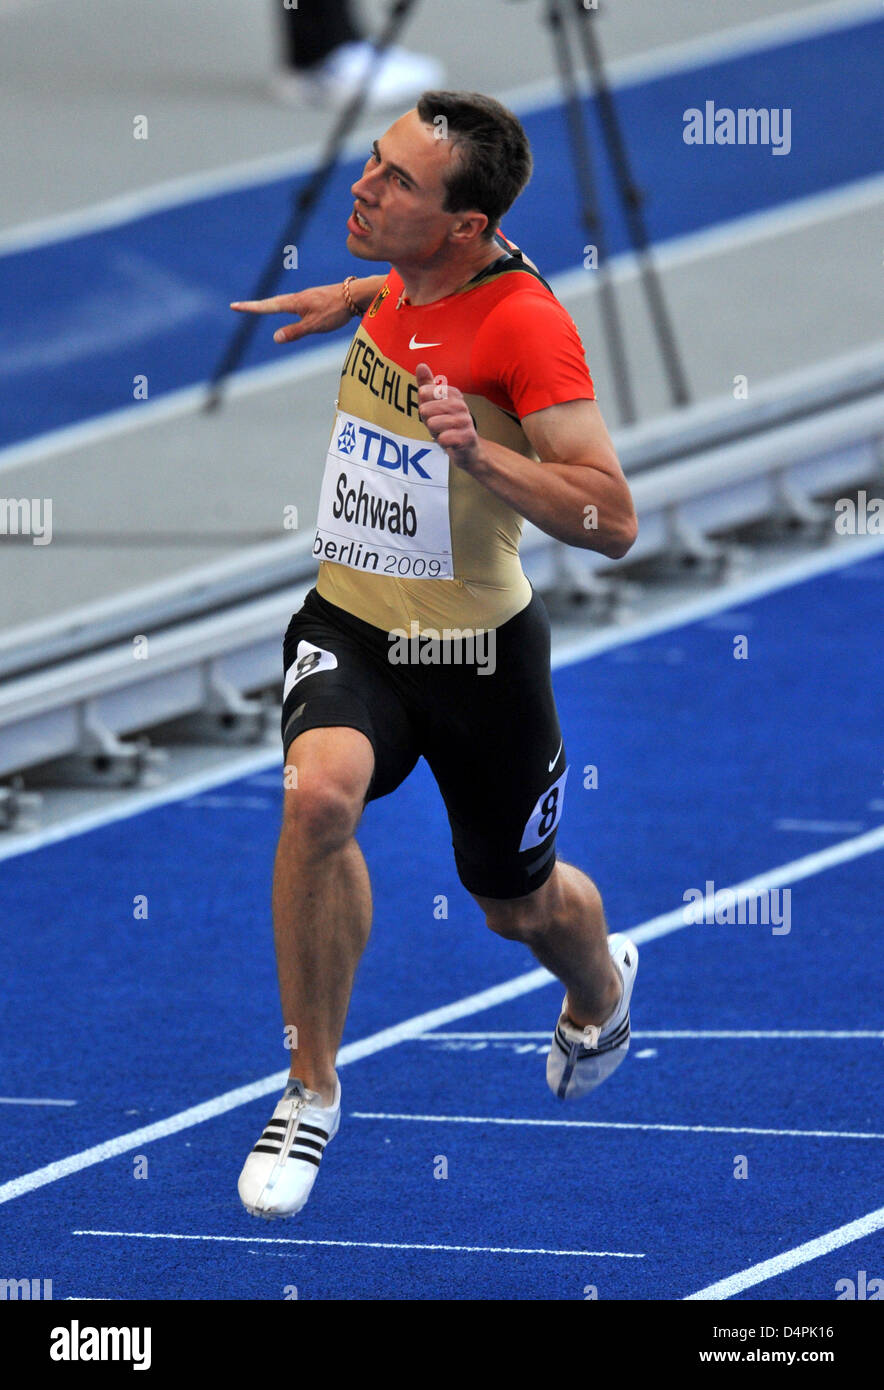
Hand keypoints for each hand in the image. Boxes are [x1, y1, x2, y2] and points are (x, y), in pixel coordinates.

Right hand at [229, 284, 352, 342]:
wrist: (355, 295)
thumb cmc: (335, 310)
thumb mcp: (314, 325)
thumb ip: (294, 331)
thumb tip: (275, 337)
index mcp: (294, 303)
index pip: (267, 306)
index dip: (250, 308)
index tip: (234, 306)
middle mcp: (298, 297)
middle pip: (273, 302)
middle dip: (257, 306)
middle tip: (241, 307)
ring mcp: (307, 297)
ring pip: (285, 302)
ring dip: (271, 305)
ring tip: (261, 308)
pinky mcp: (316, 298)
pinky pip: (296, 303)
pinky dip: (286, 306)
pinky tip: (292, 309)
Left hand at [415, 362, 481, 472]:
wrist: (468, 450)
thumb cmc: (447, 425)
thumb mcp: (434, 404)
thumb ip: (427, 385)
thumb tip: (421, 365)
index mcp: (453, 393)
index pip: (424, 393)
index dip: (423, 406)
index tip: (433, 413)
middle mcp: (461, 404)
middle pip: (425, 409)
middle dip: (427, 421)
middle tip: (437, 426)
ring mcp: (465, 421)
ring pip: (433, 424)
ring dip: (434, 432)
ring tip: (443, 433)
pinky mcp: (467, 437)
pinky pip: (443, 439)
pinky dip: (441, 443)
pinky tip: (449, 442)